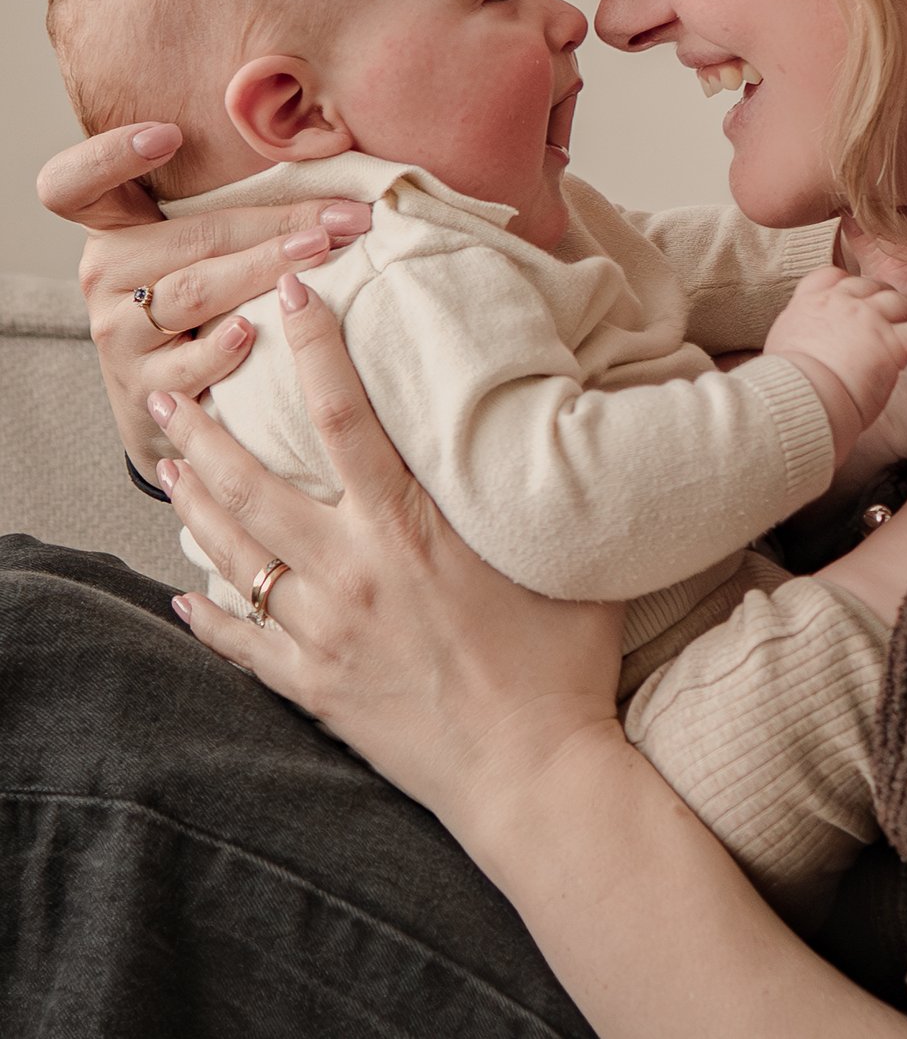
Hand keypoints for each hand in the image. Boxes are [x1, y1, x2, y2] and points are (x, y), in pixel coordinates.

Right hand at [38, 122, 371, 474]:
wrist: (179, 404)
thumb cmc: (202, 301)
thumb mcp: (196, 247)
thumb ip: (231, 205)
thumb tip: (336, 175)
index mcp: (112, 228)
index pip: (73, 185)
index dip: (109, 155)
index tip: (169, 134)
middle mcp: (104, 275)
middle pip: (189, 237)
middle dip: (274, 224)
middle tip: (340, 217)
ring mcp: (118, 334)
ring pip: (196, 291)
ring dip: (264, 269)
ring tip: (319, 251)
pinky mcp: (143, 388)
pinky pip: (188, 364)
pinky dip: (223, 348)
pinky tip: (252, 331)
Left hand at [150, 274, 624, 843]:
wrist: (535, 777)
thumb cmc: (565, 663)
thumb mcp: (566, 553)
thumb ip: (546, 484)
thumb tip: (570, 412)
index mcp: (410, 531)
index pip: (347, 417)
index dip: (314, 350)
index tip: (290, 298)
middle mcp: (354, 573)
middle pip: (255, 486)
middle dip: (205, 434)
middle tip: (171, 395)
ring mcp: (326, 635)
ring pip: (235, 557)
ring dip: (195, 507)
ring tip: (167, 469)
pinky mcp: (317, 689)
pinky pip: (242, 643)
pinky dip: (208, 615)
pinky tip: (182, 594)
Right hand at [764, 267, 906, 463]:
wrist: (795, 397)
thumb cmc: (785, 387)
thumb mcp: (782, 348)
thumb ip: (799, 338)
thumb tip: (804, 350)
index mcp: (809, 303)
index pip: (832, 276)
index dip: (851, 284)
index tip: (863, 297)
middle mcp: (839, 302)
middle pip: (874, 287)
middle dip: (893, 298)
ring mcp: (866, 318)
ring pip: (905, 303)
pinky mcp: (889, 341)